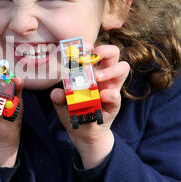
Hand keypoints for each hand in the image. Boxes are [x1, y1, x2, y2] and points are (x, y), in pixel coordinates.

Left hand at [51, 44, 129, 168]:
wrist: (83, 134)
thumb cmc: (73, 113)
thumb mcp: (61, 105)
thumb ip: (58, 97)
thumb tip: (57, 93)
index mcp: (90, 71)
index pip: (94, 52)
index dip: (90, 46)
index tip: (83, 47)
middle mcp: (103, 77)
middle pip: (113, 53)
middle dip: (104, 50)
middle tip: (92, 58)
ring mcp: (111, 88)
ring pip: (123, 68)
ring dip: (110, 70)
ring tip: (97, 77)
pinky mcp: (113, 105)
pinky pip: (116, 96)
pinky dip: (110, 94)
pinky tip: (101, 96)